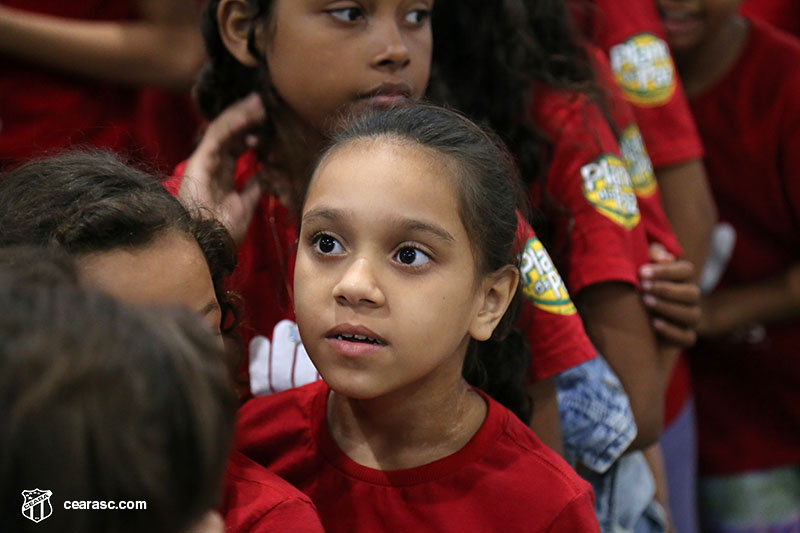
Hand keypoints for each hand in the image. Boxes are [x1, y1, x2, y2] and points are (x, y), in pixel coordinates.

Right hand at [179, 93, 267, 243]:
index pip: (237, 145)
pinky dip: (232, 124)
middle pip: (230, 133)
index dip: (252, 132)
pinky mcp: (199, 163)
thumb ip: (253, 188)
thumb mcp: (245, 206)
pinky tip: (246, 115)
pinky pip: (216, 137)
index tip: (269, 123)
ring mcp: (204, 162)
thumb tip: (265, 176)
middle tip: (264, 104)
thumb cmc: (223, 231)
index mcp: (221, 174)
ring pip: (222, 130)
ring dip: (241, 114)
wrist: (209, 245)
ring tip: (258, 103)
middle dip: (247, 117)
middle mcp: (211, 165)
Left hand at [640, 243, 701, 347]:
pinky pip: (687, 338)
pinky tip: (654, 324)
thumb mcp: (639, 269)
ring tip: (646, 302)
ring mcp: (688, 319)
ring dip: (669, 308)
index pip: (686, 270)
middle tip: (643, 287)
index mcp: (681, 279)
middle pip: (692, 292)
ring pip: (692, 315)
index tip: (641, 272)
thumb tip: (664, 257)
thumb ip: (651, 256)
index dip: (666, 270)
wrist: (623, 318)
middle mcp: (689, 299)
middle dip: (666, 289)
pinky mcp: (682, 339)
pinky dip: (672, 331)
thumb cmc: (633, 285)